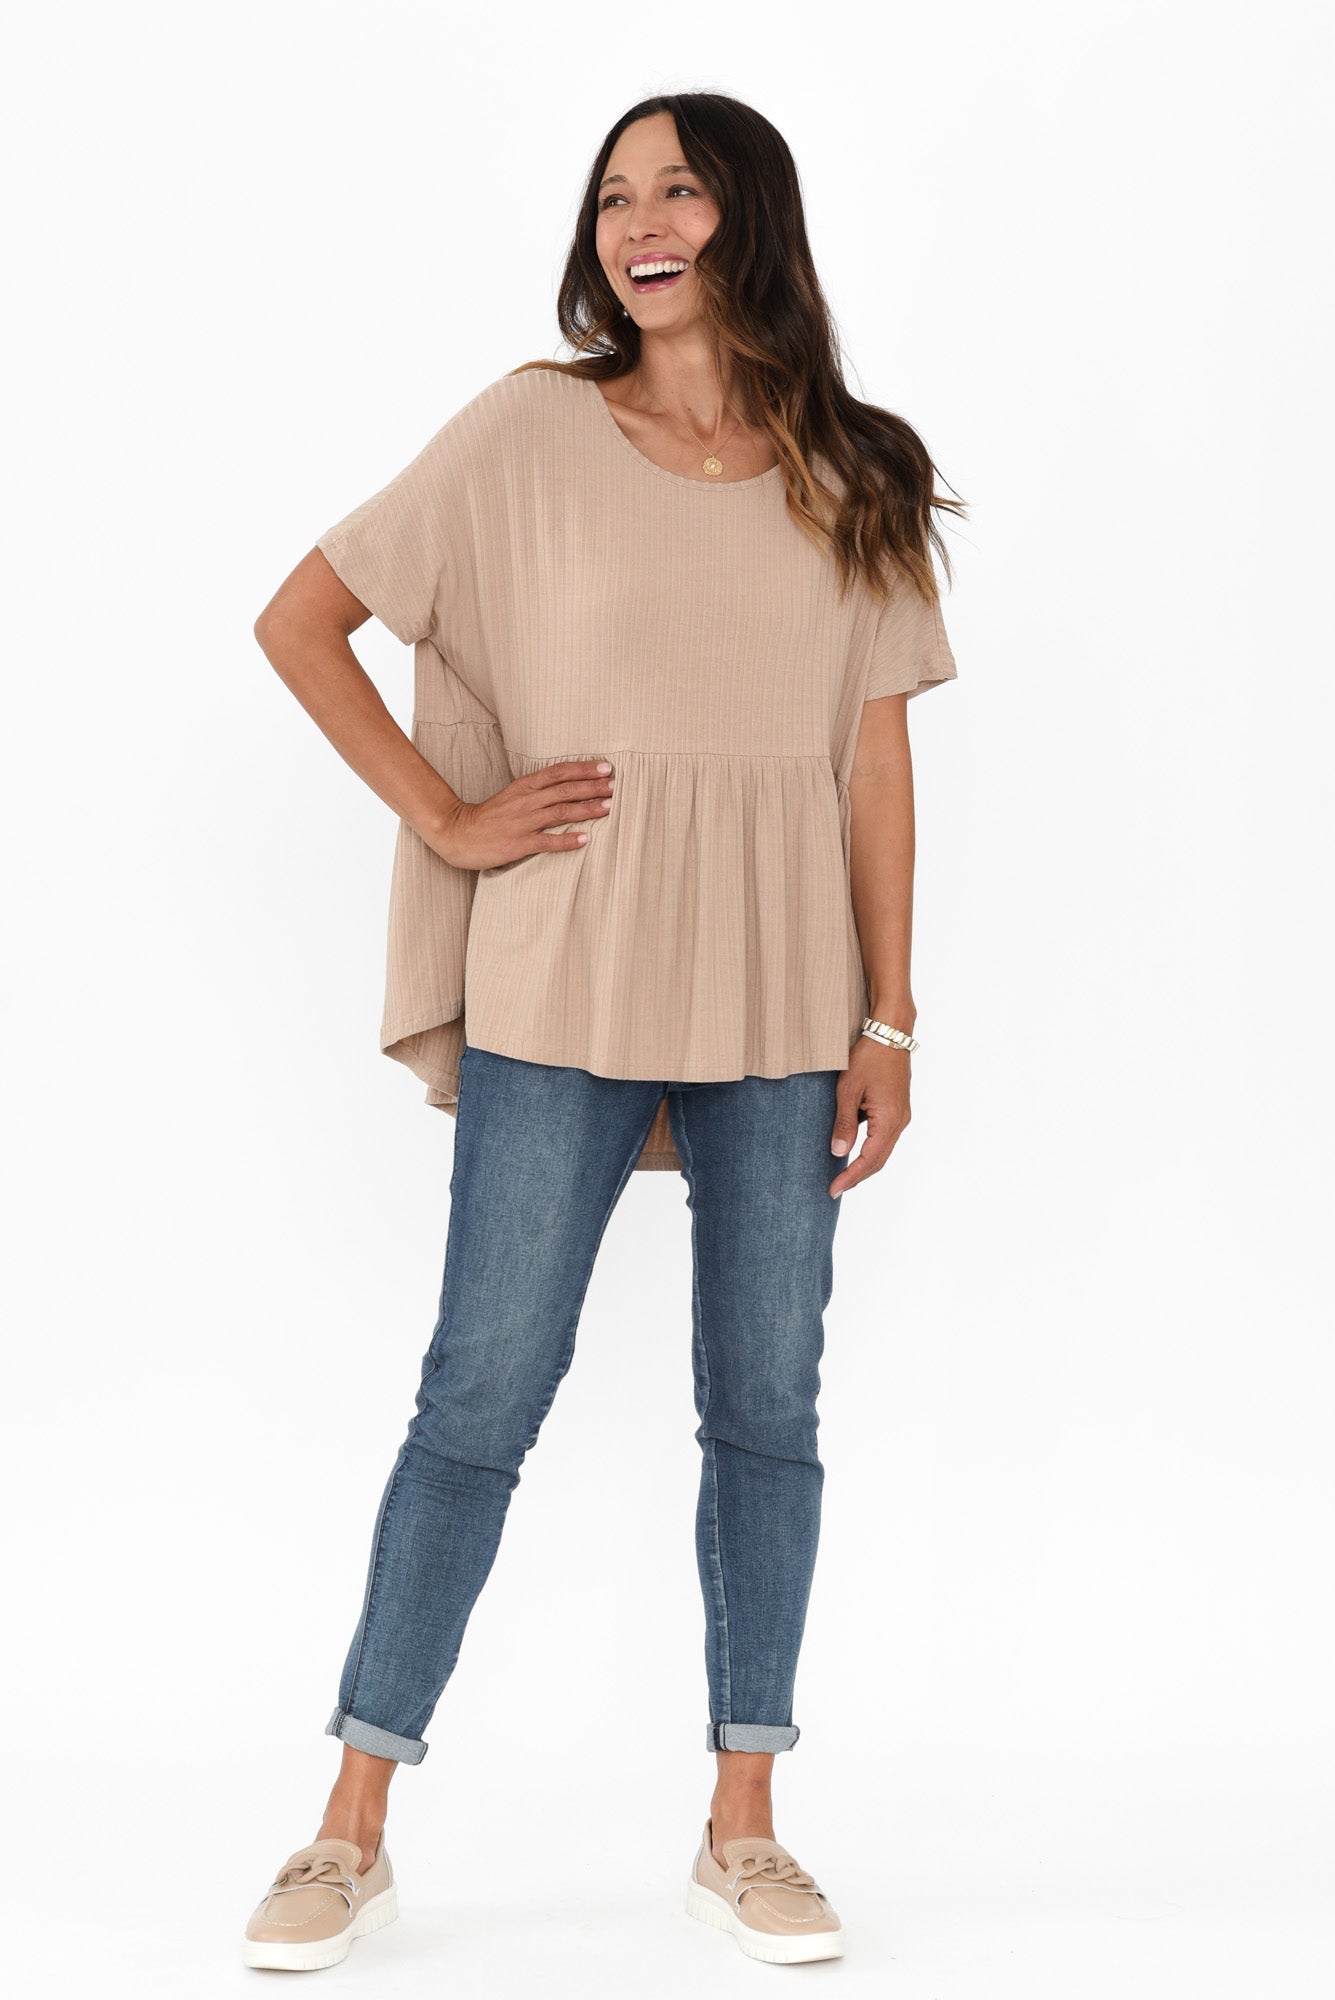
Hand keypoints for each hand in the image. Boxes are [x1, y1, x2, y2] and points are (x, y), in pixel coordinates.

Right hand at [430, 759, 614, 870]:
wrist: (457, 833)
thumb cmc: (488, 816)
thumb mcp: (512, 795)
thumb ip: (537, 791)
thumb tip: (566, 787)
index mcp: (524, 787)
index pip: (558, 772)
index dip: (583, 768)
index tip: (605, 766)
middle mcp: (526, 801)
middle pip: (564, 789)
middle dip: (592, 786)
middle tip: (616, 785)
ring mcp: (522, 822)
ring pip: (560, 812)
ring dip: (587, 809)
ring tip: (609, 807)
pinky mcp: (518, 843)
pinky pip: (547, 841)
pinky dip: (567, 840)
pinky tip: (585, 839)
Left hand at [828, 1036, 910, 1196]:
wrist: (890, 1032)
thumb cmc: (870, 1056)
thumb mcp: (849, 1089)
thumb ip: (843, 1122)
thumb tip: (838, 1152)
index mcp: (889, 1120)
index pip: (869, 1160)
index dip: (850, 1177)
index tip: (833, 1189)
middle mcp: (899, 1121)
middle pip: (879, 1160)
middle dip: (857, 1176)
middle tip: (835, 1188)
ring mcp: (901, 1114)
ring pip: (882, 1149)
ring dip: (864, 1163)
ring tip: (842, 1174)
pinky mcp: (897, 1107)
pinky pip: (884, 1136)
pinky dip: (869, 1148)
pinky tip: (853, 1149)